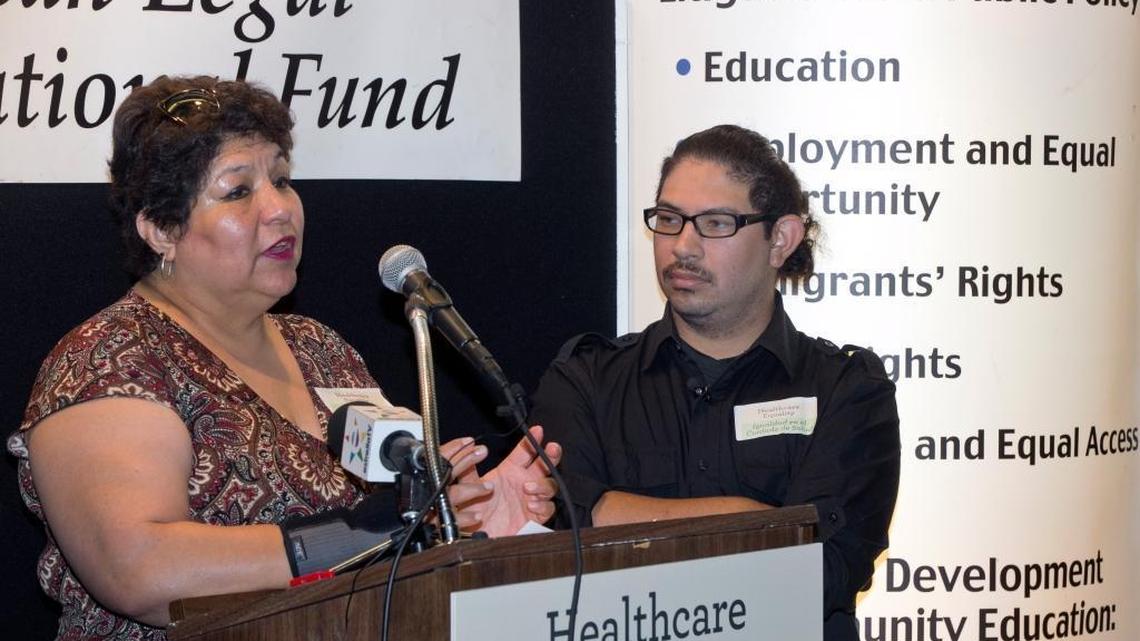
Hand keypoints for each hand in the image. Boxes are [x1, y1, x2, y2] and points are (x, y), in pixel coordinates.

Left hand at [443, 426, 560, 536]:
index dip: (532, 440)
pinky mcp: (535, 516)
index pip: (524, 452)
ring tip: (528, 488)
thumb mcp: (469, 487)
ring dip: (542, 485)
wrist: (479, 537)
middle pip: (545, 464)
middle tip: (552, 448)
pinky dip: (542, 504)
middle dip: (551, 454)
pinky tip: (531, 504)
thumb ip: (468, 469)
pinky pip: (548, 507)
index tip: (537, 430)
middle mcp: (523, 482)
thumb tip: (471, 448)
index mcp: (509, 471)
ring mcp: (531, 498)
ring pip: (550, 485)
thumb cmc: (476, 511)